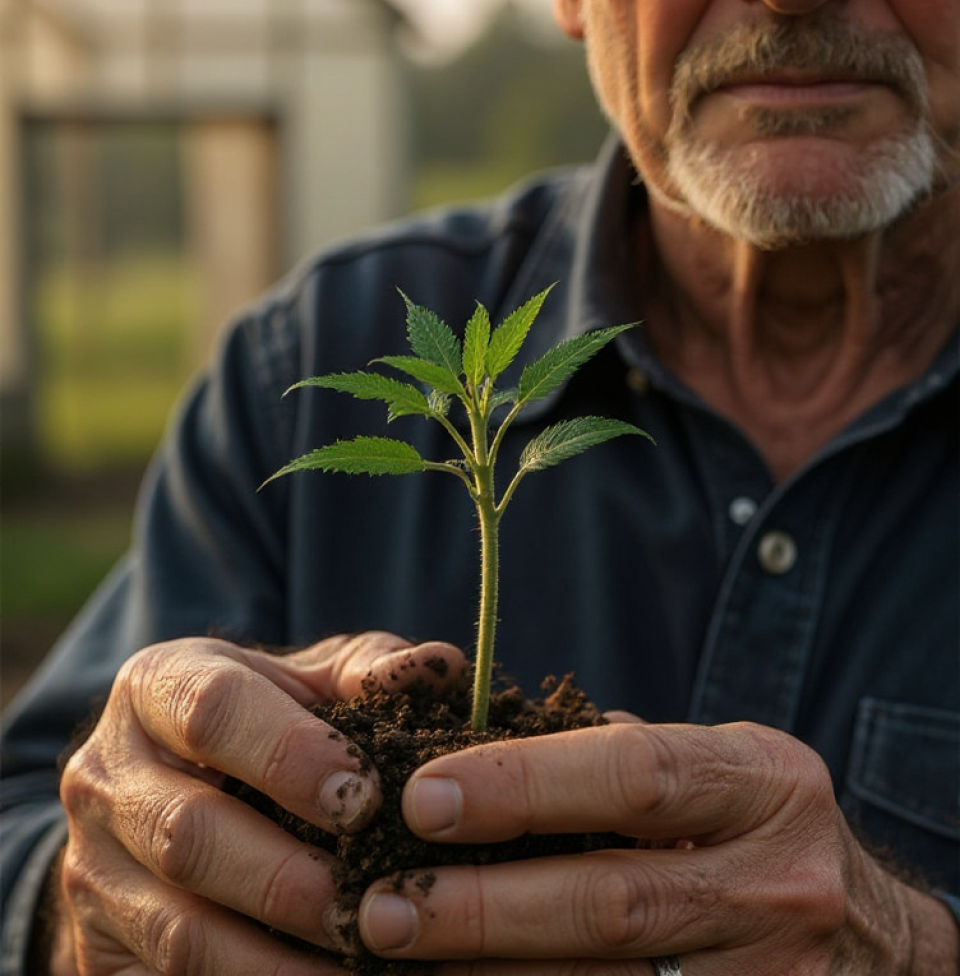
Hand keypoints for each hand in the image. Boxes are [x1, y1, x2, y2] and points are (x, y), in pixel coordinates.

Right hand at [53, 631, 463, 975]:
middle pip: (190, 834)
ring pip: (180, 929)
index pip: (213, 712)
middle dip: (292, 877)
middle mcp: (109, 773)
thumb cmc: (269, 716)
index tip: (367, 799)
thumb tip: (443, 667)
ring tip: (367, 965)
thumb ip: (370, 671)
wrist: (180, 779)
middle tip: (380, 901)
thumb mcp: (312, 679)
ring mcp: (93, 865)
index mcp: (159, 685)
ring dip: (279, 963)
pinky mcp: (99, 941)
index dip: (291, 756)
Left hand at [357, 721, 958, 974]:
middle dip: (484, 908)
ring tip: (397, 957)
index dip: (522, 785)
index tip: (424, 796)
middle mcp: (779, 883)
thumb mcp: (717, 768)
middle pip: (612, 901)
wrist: (873, 938)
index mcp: (763, 784)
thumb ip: (620, 760)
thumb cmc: (759, 828)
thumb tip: (484, 751)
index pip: (633, 777)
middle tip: (381, 904)